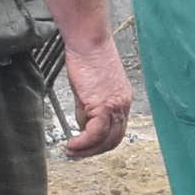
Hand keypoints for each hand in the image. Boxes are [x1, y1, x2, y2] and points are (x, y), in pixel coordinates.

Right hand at [57, 34, 132, 157]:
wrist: (89, 41)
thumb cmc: (88, 57)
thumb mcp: (89, 87)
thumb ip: (88, 107)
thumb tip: (82, 124)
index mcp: (122, 100)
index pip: (116, 130)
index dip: (101, 142)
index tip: (86, 146)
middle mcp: (122, 105)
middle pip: (114, 140)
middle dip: (94, 151)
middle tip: (77, 153)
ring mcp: (115, 106)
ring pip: (105, 140)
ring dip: (87, 150)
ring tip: (72, 151)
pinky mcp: (103, 105)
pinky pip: (95, 133)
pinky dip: (83, 143)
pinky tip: (72, 144)